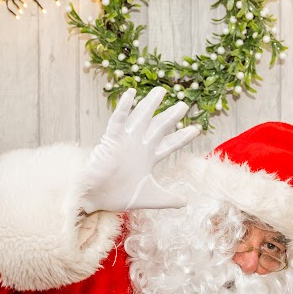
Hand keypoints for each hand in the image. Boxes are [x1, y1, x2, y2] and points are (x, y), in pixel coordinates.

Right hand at [80, 87, 200, 212]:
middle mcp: (139, 146)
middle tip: (184, 104)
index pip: (169, 145)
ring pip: (141, 119)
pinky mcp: (111, 139)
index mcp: (148, 158)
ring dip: (150, 105)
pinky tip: (131, 93)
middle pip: (158, 127)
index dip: (181, 137)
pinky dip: (124, 107)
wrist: (95, 197)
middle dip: (171, 116)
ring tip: (161, 91)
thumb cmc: (118, 196)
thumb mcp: (151, 197)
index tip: (196, 130)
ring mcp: (126, 141)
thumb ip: (169, 199)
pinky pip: (118, 120)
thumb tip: (186, 202)